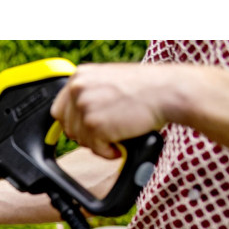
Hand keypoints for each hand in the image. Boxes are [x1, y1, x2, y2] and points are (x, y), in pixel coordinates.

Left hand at [51, 63, 169, 158]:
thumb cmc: (146, 88)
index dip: (73, 123)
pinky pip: (94, 149)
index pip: (59, 109)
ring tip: (118, 136)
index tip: (85, 129)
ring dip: (99, 144)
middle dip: (86, 135)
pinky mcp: (94, 125)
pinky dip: (107, 152)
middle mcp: (77, 89)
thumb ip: (89, 94)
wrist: (168, 91)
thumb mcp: (108, 81)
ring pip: (80, 140)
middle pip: (68, 127)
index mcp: (80, 76)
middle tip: (107, 133)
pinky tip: (120, 145)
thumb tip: (74, 118)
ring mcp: (84, 107)